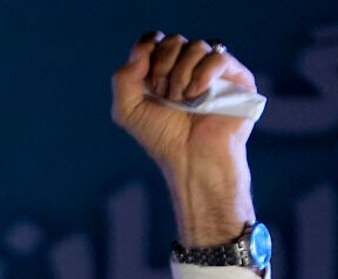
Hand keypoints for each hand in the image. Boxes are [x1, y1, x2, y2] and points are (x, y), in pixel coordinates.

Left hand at [112, 32, 256, 246]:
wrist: (191, 157)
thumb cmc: (161, 137)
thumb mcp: (127, 110)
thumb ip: (123, 78)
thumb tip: (142, 49)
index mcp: (161, 70)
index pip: (153, 41)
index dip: (147, 49)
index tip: (144, 74)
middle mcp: (187, 67)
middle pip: (173, 41)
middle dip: (161, 66)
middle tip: (163, 94)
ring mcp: (212, 71)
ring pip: (195, 46)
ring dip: (180, 75)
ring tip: (181, 101)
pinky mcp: (236, 77)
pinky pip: (218, 57)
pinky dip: (202, 76)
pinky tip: (197, 97)